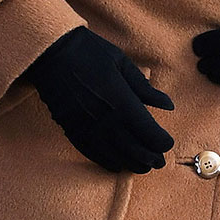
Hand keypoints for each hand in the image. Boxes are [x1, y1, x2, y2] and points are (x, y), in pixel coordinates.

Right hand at [20, 28, 174, 172]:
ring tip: (143, 166)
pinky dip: (108, 162)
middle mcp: (106, 121)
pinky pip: (93, 154)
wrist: (51, 53)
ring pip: (116, 157)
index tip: (167, 143)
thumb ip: (145, 89)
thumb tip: (168, 106)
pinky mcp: (72, 130)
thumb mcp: (122, 64)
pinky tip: (116, 164)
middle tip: (160, 162)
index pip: (150, 134)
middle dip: (151, 159)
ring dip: (132, 165)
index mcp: (122, 102)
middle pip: (135, 151)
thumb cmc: (90, 52)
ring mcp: (87, 128)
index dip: (162, 143)